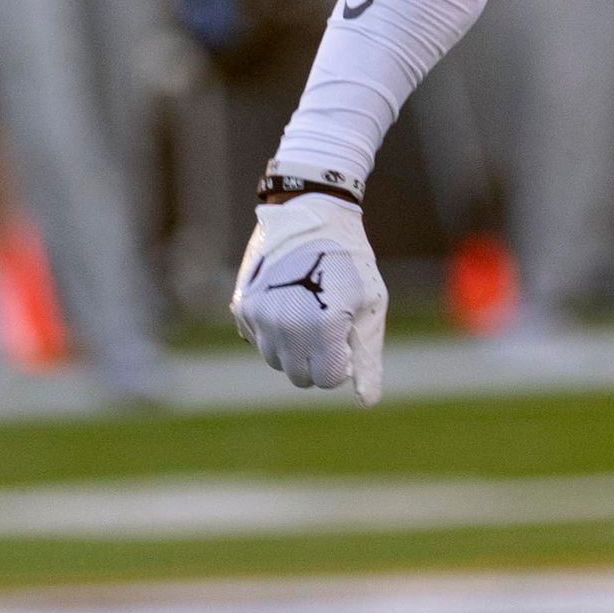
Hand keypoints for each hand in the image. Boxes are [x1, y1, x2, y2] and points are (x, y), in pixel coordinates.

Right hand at [232, 190, 387, 402]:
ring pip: (275, 360)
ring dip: (293, 349)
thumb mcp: (370, 306)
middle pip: (298, 377)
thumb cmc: (350, 260)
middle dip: (317, 362)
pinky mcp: (244, 305)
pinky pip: (258, 338)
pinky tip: (288, 302)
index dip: (341, 365)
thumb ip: (366, 356)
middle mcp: (285, 325)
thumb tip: (366, 401)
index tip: (346, 341)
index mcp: (321, 327)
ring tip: (308, 314)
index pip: (327, 379)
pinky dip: (273, 330)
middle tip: (328, 329)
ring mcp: (260, 315)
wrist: (310, 211)